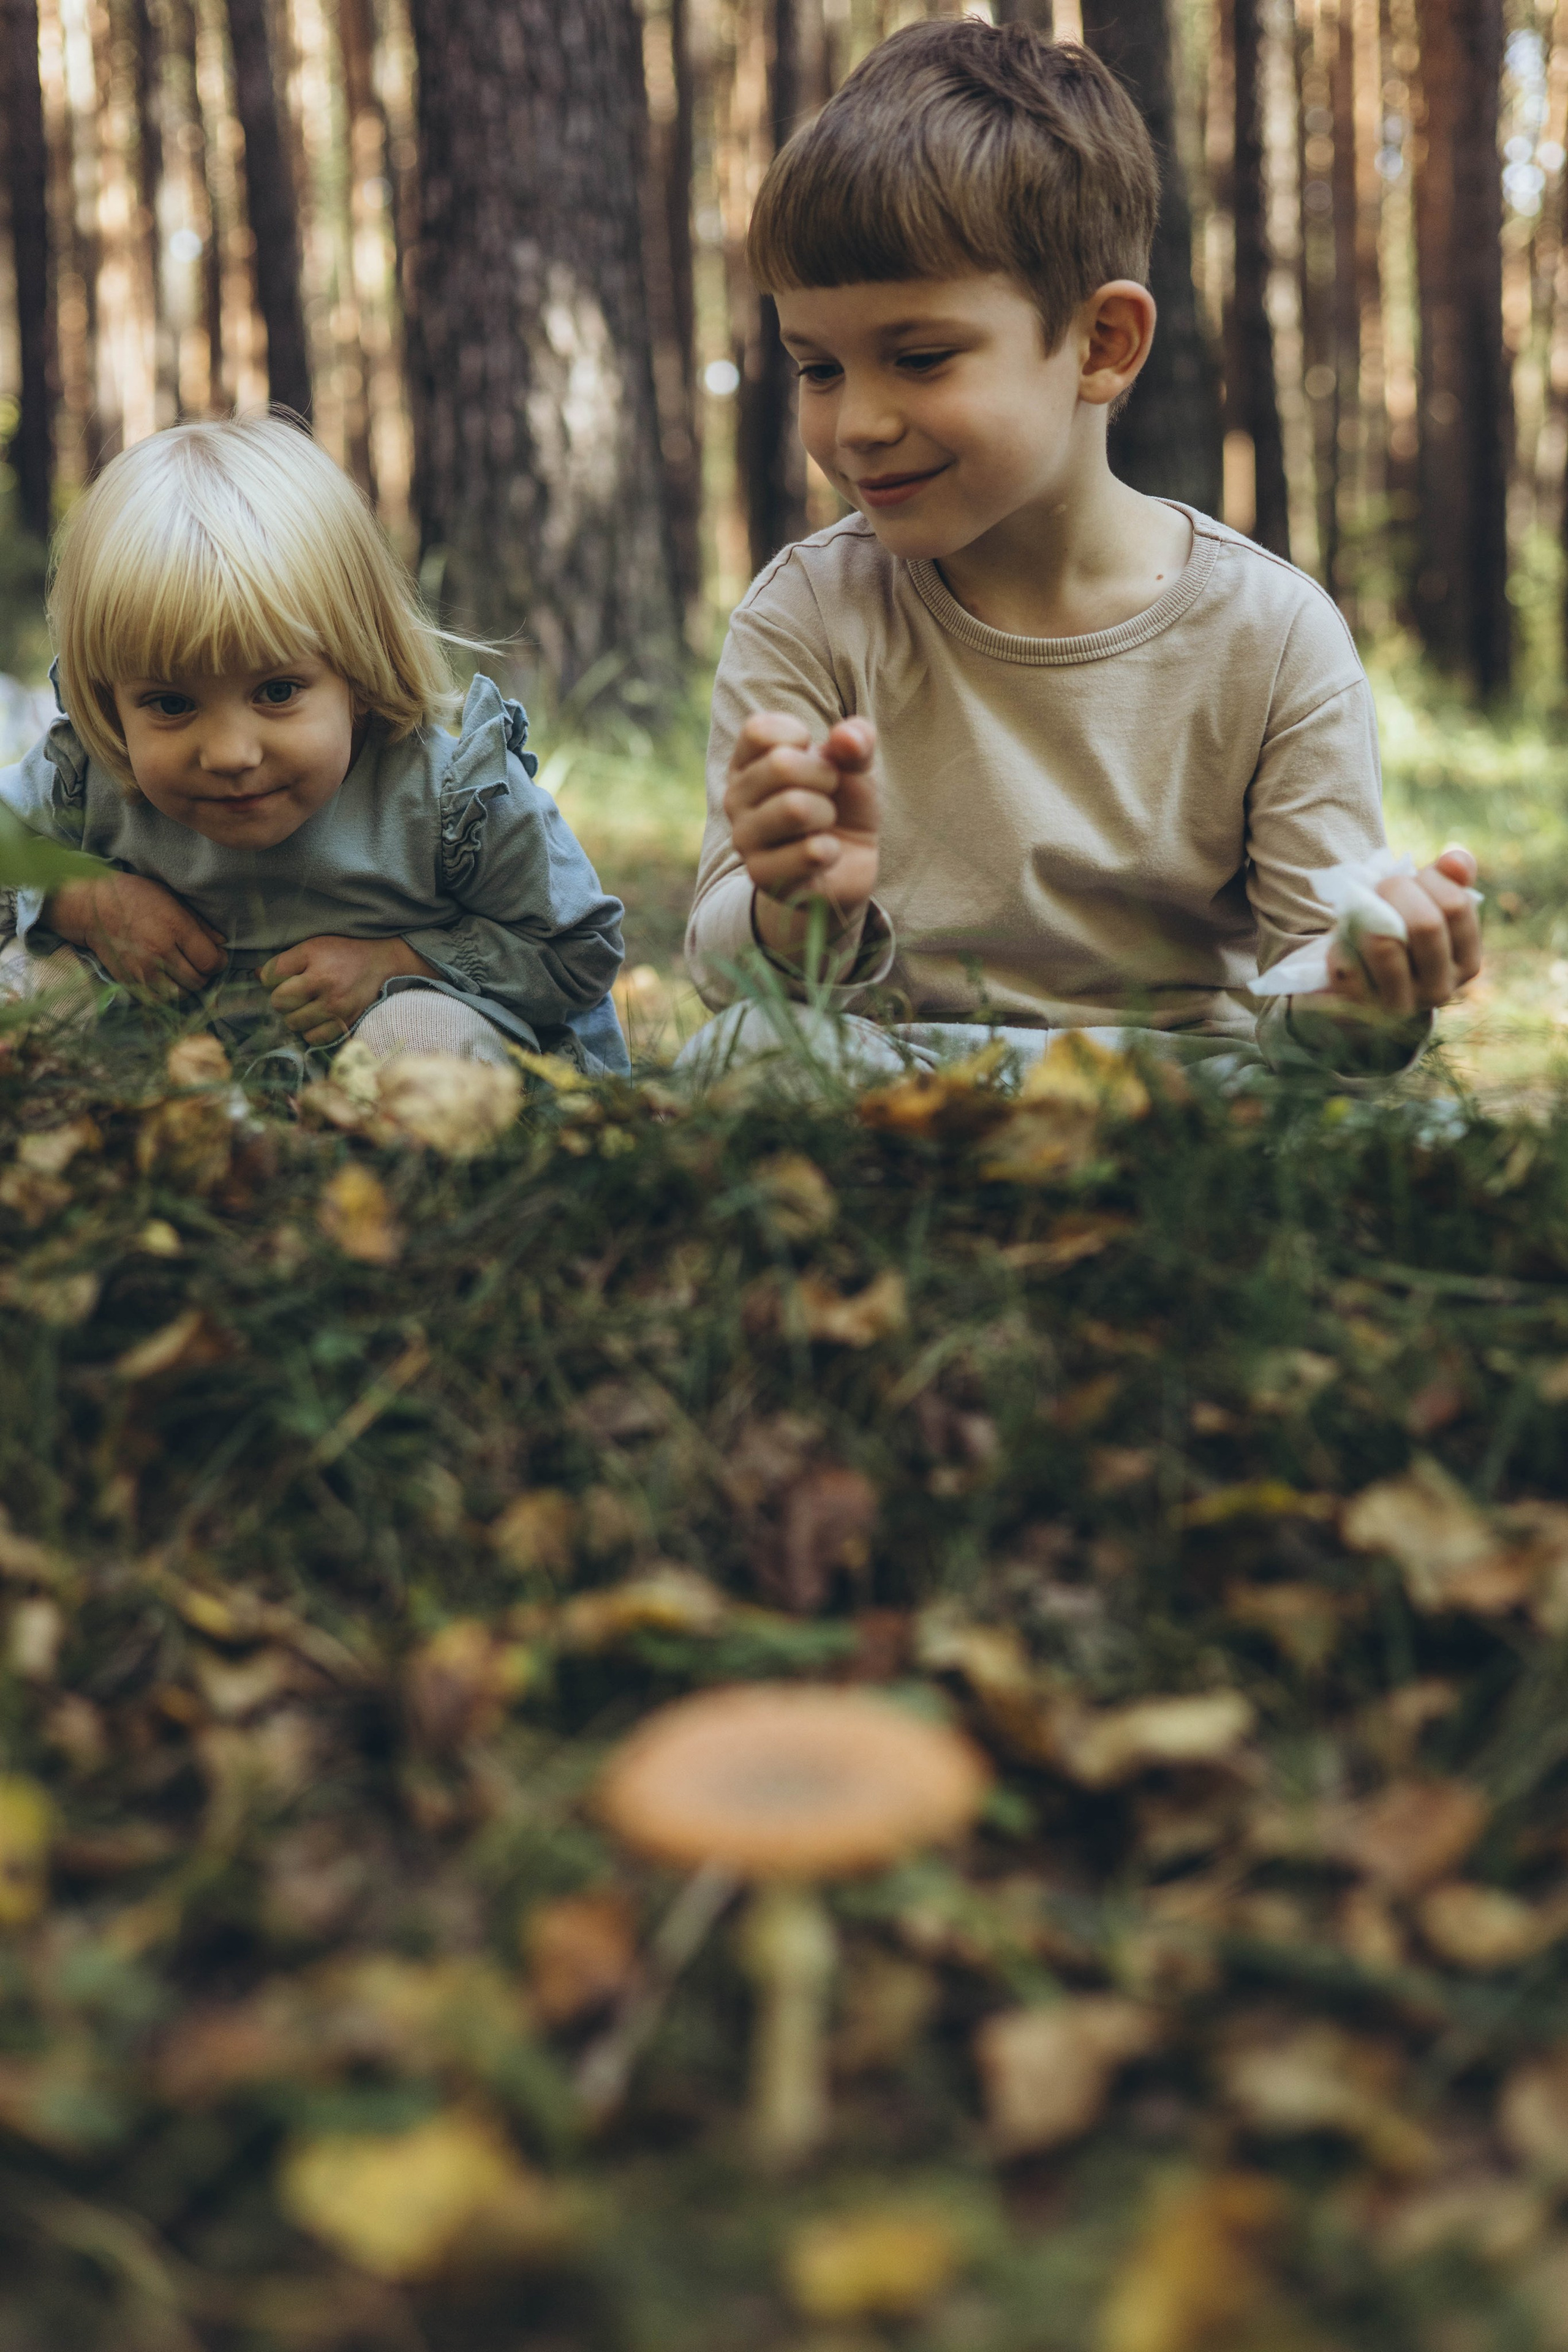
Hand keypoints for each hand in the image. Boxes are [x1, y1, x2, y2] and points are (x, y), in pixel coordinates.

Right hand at [45, 872, 225, 995]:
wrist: (92, 906)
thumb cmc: (135, 897)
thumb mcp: (172, 899)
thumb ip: (200, 923)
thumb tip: (222, 944)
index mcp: (174, 927)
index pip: (210, 961)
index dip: (218, 962)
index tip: (214, 957)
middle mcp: (160, 951)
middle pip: (198, 981)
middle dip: (204, 975)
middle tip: (198, 965)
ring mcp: (143, 969)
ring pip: (180, 995)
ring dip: (186, 988)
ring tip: (182, 974)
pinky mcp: (129, 981)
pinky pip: (158, 1001)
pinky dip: (166, 995)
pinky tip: (165, 982)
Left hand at [259, 935, 436, 1044]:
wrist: (380, 962)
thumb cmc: (342, 951)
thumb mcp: (312, 947)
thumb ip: (283, 962)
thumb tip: (258, 977)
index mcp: (316, 969)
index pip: (271, 980)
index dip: (273, 978)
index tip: (285, 975)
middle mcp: (327, 992)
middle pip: (279, 1005)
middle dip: (283, 998)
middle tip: (297, 990)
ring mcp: (337, 1012)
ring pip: (294, 1024)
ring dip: (295, 1016)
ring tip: (306, 1004)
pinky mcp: (345, 1024)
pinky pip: (314, 1038)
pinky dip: (310, 1030)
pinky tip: (316, 1018)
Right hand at [724, 713, 879, 957]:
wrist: (847, 864)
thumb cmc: (843, 804)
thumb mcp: (855, 765)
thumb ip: (857, 742)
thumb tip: (847, 736)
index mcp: (747, 763)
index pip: (759, 731)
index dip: (799, 737)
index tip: (814, 755)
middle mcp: (735, 798)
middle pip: (781, 765)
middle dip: (825, 777)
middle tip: (828, 794)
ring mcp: (744, 839)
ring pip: (794, 807)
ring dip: (826, 814)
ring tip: (825, 824)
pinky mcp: (761, 876)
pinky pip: (809, 852)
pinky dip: (831, 850)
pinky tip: (825, 855)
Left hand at [1315, 846, 1482, 1015]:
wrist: (1353, 991)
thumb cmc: (1395, 936)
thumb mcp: (1425, 906)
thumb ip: (1448, 879)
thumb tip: (1454, 860)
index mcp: (1466, 962)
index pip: (1456, 905)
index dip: (1427, 879)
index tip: (1408, 879)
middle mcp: (1440, 989)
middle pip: (1426, 924)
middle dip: (1394, 891)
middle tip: (1376, 888)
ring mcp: (1401, 1006)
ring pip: (1386, 944)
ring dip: (1365, 916)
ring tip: (1357, 913)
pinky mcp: (1359, 1012)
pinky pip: (1347, 967)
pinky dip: (1339, 946)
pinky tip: (1340, 946)